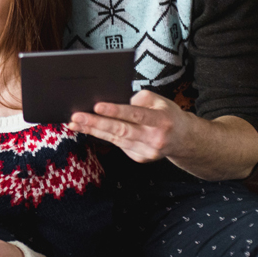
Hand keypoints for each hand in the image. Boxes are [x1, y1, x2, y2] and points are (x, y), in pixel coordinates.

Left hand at [66, 90, 190, 163]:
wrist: (183, 140)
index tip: (97, 106)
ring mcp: (146, 152)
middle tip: (76, 116)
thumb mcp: (161, 100)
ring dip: (92, 130)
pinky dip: (102, 136)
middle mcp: (154, 138)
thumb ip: (140, 98)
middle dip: (96, 123)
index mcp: (162, 120)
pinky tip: (89, 130)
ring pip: (115, 139)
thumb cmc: (167, 114)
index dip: (116, 111)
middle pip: (121, 130)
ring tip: (75, 123)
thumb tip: (116, 102)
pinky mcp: (139, 158)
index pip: (135, 115)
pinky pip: (118, 145)